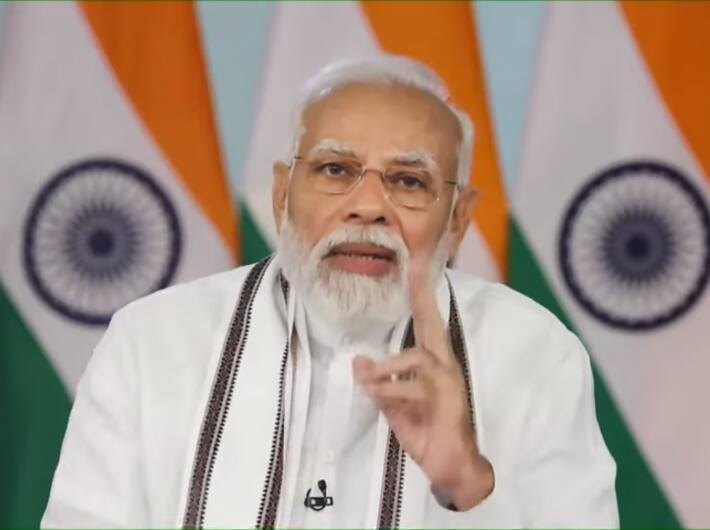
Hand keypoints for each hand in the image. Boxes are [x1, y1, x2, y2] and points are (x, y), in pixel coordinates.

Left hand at [353, 258, 493, 510]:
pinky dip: (388, 391)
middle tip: (415, 263)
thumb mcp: (394, 404)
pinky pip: (411, 388)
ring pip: (415, 358)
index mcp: (433, 360)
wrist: (451, 464)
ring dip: (386, 369)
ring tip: (368, 381)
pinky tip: (374, 394)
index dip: (420, 292)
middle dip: (422, 293)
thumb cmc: (425, 430)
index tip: (415, 263)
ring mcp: (446, 380)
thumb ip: (377, 382)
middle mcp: (443, 364)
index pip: (425, 321)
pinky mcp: (445, 400)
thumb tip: (357, 362)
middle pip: (432, 321)